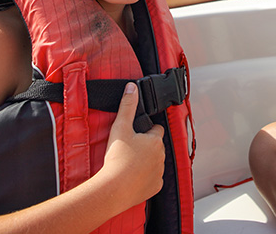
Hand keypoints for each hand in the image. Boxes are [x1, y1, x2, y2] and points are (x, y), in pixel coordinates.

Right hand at [101, 83, 165, 207]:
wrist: (114, 188)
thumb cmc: (117, 158)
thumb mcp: (120, 127)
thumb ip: (127, 105)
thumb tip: (132, 87)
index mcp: (155, 140)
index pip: (156, 129)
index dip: (146, 130)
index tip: (136, 134)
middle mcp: (161, 155)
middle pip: (156, 146)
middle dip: (146, 146)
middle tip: (129, 149)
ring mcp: (160, 172)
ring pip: (155, 163)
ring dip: (146, 162)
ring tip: (129, 164)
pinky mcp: (156, 187)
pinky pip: (153, 179)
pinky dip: (145, 178)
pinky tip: (133, 177)